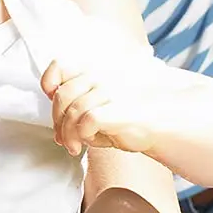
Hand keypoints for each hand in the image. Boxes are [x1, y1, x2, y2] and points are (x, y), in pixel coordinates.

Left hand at [40, 42, 162, 160]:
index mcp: (95, 72)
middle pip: (63, 95)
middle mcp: (103, 77)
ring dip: (68, 134)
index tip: (52, 101)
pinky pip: (87, 120)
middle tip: (63, 138)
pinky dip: (82, 135)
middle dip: (57, 121)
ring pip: (74, 111)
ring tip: (73, 147)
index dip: (49, 83)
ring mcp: (113, 91)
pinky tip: (87, 143)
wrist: (162, 124)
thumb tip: (56, 129)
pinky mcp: (120, 108)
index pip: (60, 66)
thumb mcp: (99, 107)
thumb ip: (77, 107)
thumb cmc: (128, 117)